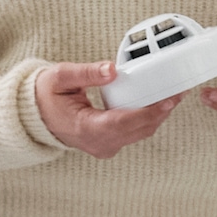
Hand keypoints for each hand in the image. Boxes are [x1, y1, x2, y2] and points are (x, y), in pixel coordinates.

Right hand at [34, 60, 178, 158]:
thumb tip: (112, 69)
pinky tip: (158, 103)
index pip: (124, 123)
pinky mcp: (110, 144)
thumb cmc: (45, 96)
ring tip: (174, 94)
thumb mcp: (60, 77)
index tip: (169, 100)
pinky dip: (149, 118)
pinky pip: (135, 133)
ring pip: (140, 133)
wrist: (35, 116)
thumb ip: (86, 73)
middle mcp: (98, 142)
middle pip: (139, 130)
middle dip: (162, 111)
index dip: (150, 112)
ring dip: (158, 115)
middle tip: (180, 91)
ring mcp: (104, 146)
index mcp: (85, 128)